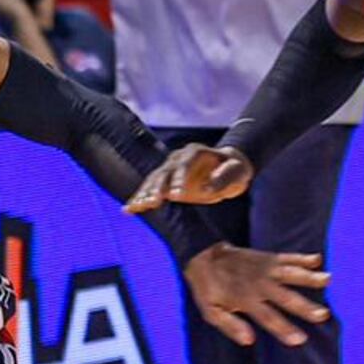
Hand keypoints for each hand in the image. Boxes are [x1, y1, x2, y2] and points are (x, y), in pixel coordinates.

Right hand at [128, 143, 254, 212]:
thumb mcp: (236, 173)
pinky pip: (150, 190)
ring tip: (137, 207)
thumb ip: (223, 179)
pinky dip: (139, 199)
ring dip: (145, 194)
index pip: (184, 164)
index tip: (177, 195)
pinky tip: (128, 210)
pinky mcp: (165, 183)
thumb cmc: (234, 170)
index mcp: (194, 153)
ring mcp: (170, 170)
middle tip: (153, 202)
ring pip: (153, 180)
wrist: (227, 170)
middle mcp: (178, 159)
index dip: (179, 178)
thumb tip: (206, 188)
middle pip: (164, 171)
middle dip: (157, 187)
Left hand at [181, 243, 330, 346]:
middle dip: (304, 306)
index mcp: (245, 299)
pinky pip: (288, 257)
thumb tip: (249, 340)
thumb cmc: (209, 289)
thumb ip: (230, 325)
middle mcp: (259, 283)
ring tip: (328, 279)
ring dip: (309, 277)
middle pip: (285, 297)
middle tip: (323, 315)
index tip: (301, 340)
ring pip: (291, 273)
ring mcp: (265, 269)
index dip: (284, 329)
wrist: (204, 255)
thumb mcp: (211, 312)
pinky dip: (303, 258)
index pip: (268, 317)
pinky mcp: (269, 257)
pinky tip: (318, 260)